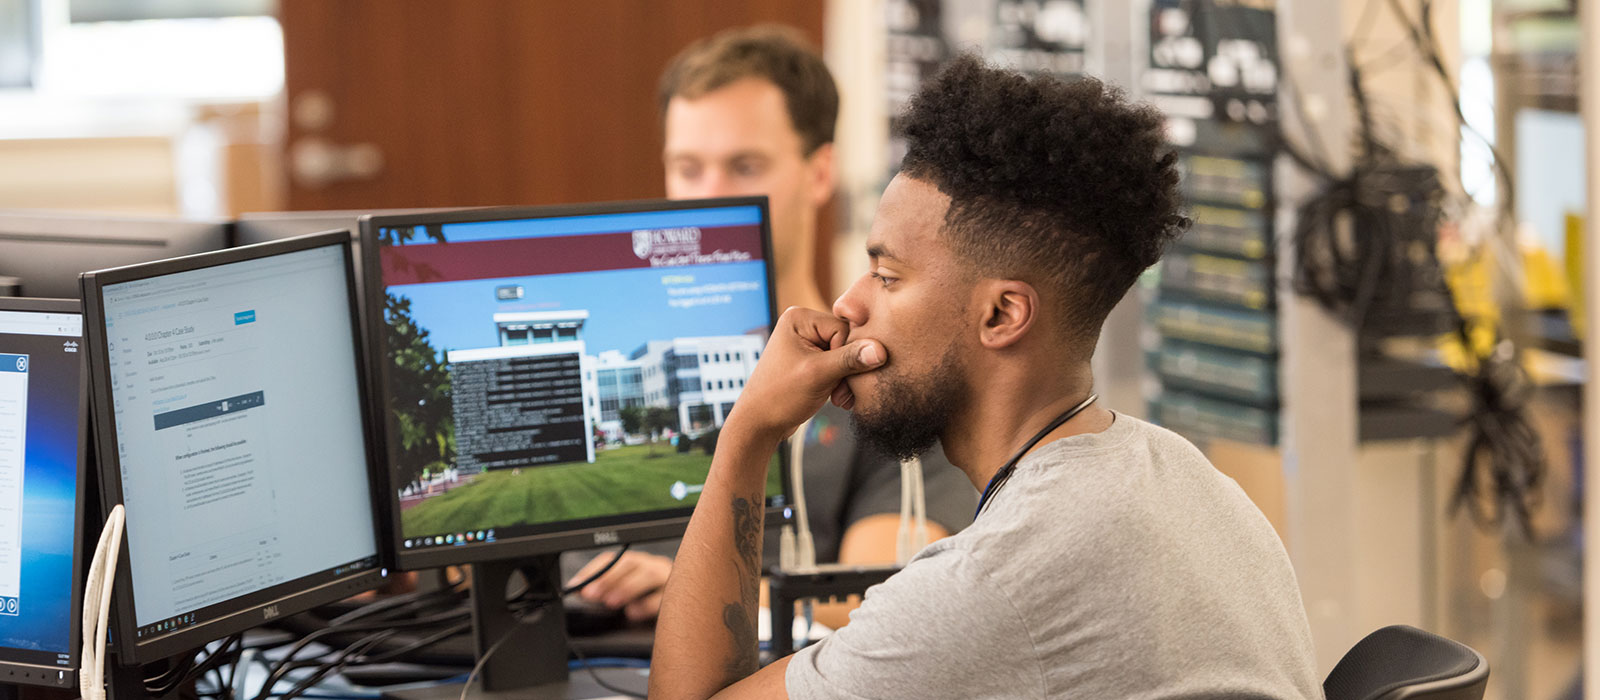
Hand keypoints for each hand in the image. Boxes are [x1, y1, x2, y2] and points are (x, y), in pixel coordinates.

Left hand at [565, 551, 672, 621]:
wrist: (688, 608)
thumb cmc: (651, 604)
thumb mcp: (627, 597)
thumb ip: (606, 593)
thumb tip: (579, 593)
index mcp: (637, 564)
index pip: (612, 559)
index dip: (592, 570)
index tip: (575, 586)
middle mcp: (653, 566)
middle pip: (630, 563)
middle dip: (607, 578)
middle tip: (590, 595)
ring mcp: (669, 578)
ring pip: (649, 574)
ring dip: (627, 587)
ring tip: (610, 602)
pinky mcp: (682, 595)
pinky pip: (665, 597)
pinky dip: (647, 604)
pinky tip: (634, 612)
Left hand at [727, 307, 886, 443]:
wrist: (759, 424)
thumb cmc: (779, 397)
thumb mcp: (818, 375)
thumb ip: (850, 360)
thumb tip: (880, 350)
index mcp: (799, 317)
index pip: (844, 329)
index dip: (846, 356)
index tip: (836, 378)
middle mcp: (803, 325)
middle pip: (846, 342)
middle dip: (846, 369)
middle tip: (838, 393)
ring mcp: (807, 343)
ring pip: (845, 356)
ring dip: (845, 379)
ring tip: (836, 398)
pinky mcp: (811, 360)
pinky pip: (838, 366)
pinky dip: (840, 382)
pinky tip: (836, 398)